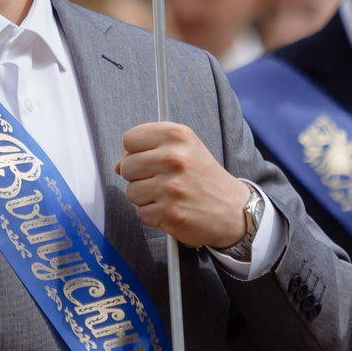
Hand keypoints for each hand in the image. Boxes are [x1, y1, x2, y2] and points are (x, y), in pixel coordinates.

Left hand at [116, 123, 248, 249]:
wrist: (233, 210)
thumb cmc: (203, 177)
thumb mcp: (185, 148)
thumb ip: (150, 148)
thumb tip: (118, 164)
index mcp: (178, 135)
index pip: (130, 139)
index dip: (133, 152)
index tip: (146, 159)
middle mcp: (174, 158)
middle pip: (126, 166)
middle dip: (138, 176)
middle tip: (161, 180)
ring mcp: (172, 186)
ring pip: (131, 191)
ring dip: (145, 197)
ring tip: (168, 195)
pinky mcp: (169, 212)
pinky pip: (141, 213)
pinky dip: (153, 214)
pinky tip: (171, 209)